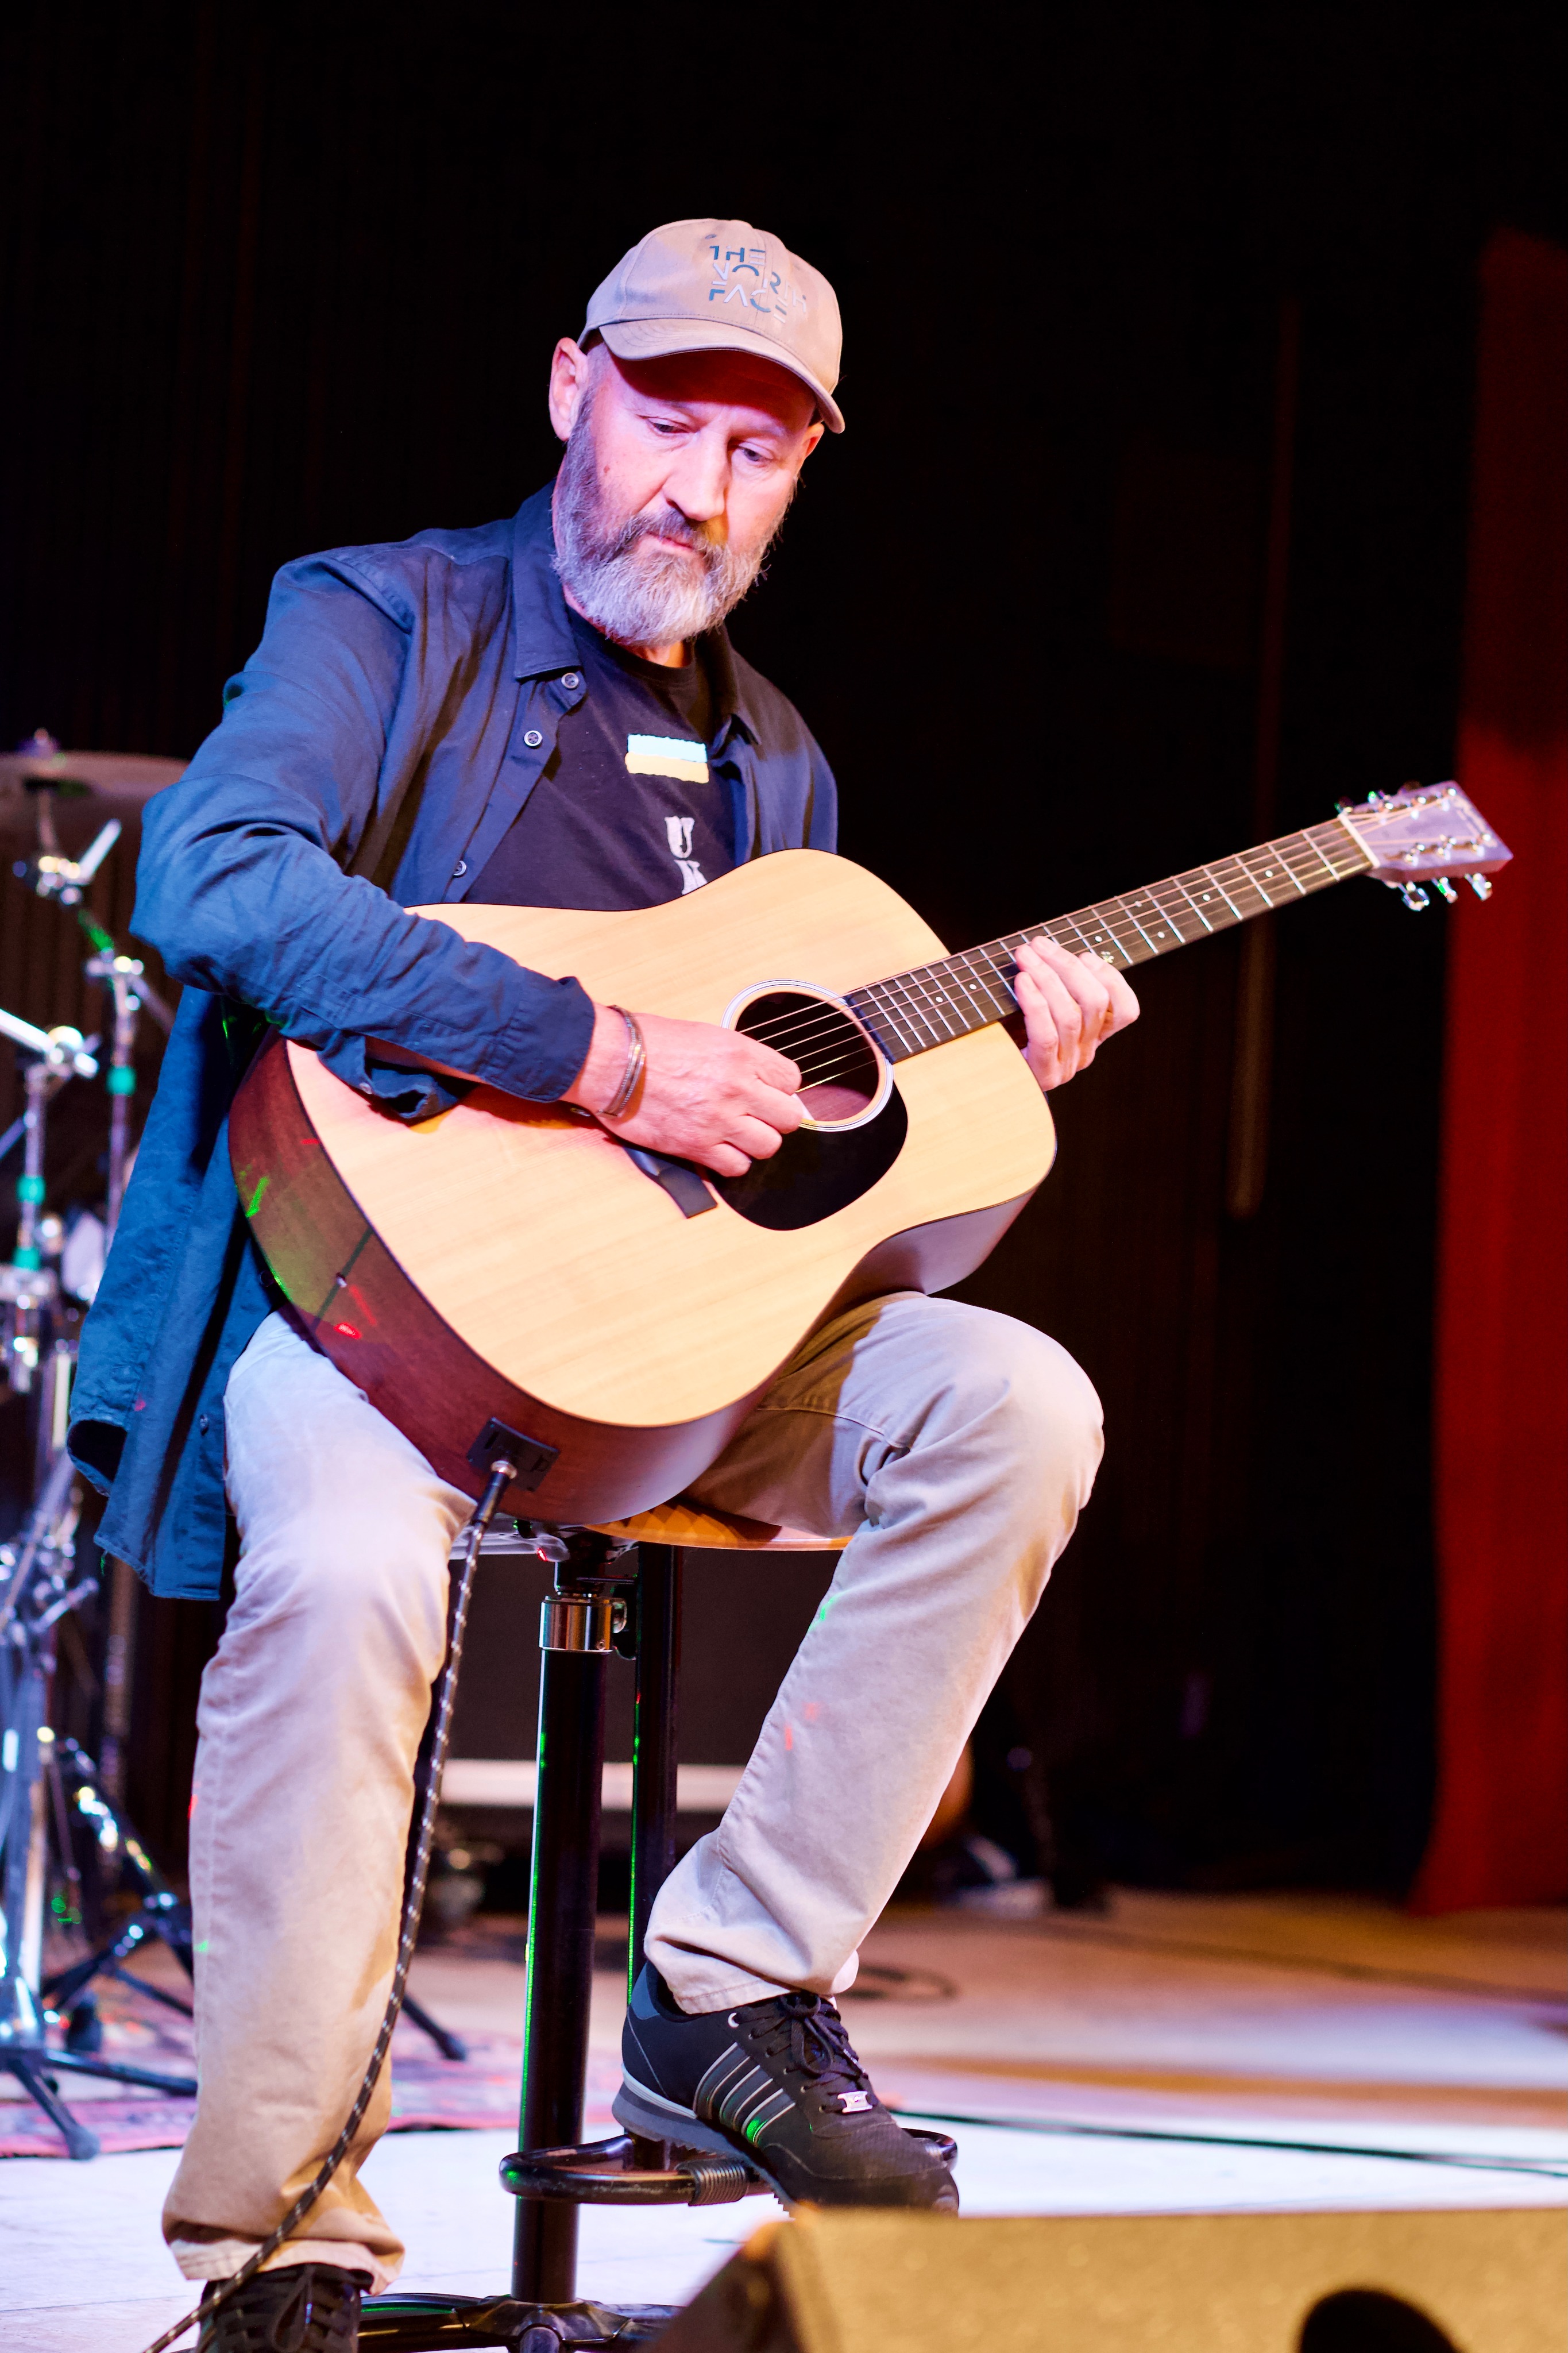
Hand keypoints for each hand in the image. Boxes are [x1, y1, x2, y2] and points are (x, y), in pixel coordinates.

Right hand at [563, 1003, 802, 1176]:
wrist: (610, 1061)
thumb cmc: (649, 1043)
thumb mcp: (706, 1035)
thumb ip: (739, 1059)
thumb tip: (760, 1081)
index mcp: (742, 1054)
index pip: (792, 1080)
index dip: (780, 1089)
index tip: (766, 1092)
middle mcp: (737, 1088)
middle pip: (789, 1118)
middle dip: (774, 1118)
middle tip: (754, 1115)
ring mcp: (719, 1120)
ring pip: (768, 1147)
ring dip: (754, 1142)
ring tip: (734, 1134)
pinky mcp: (697, 1146)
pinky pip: (736, 1167)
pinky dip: (730, 1162)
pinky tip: (716, 1148)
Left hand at [1014, 938, 1139, 1090]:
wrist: (976, 1079)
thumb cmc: (1002, 1032)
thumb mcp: (1035, 1005)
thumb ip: (1053, 983)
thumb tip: (1048, 947)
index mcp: (1093, 1037)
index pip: (1125, 1010)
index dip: (1110, 977)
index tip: (1084, 955)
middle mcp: (1085, 1053)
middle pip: (1096, 1002)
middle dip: (1067, 965)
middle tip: (1039, 944)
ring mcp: (1066, 1067)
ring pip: (1071, 1015)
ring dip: (1047, 977)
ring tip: (1024, 957)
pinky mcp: (1043, 1075)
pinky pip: (1047, 1035)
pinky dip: (1035, 1003)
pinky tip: (1022, 982)